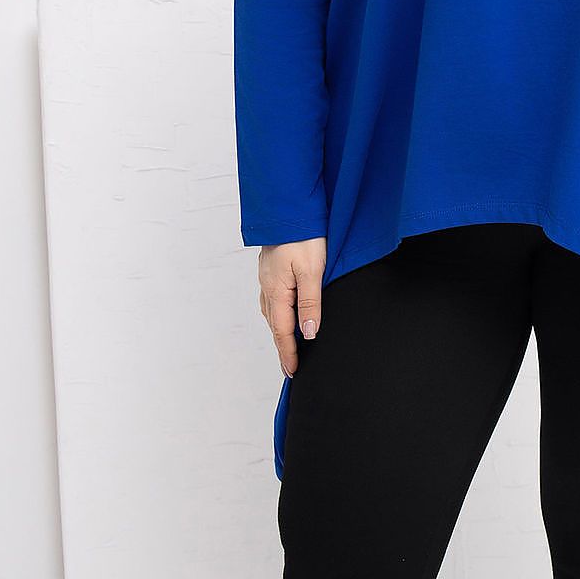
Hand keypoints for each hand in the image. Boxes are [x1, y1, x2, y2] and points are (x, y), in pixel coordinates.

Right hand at [258, 238, 326, 378]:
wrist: (290, 206)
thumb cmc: (304, 235)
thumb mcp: (313, 270)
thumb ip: (311, 304)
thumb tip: (309, 334)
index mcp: (277, 290)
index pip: (282, 331)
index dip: (288, 353)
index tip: (292, 372)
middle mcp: (267, 286)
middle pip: (274, 325)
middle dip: (282, 347)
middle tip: (290, 367)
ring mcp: (267, 276)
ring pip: (272, 312)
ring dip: (279, 330)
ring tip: (288, 345)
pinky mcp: (270, 268)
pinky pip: (272, 298)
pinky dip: (278, 313)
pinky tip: (284, 312)